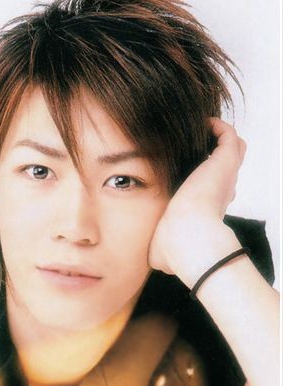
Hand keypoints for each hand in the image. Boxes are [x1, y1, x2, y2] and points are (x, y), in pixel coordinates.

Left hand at [149, 118, 245, 287]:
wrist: (188, 237)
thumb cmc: (174, 248)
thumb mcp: (162, 253)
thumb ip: (159, 254)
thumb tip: (153, 264)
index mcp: (207, 210)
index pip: (211, 191)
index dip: (200, 182)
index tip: (182, 175)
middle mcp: (219, 191)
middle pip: (224, 168)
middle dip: (211, 156)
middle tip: (191, 146)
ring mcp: (223, 175)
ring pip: (232, 149)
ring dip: (218, 138)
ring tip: (198, 130)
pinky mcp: (224, 160)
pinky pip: (227, 134)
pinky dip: (217, 126)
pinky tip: (201, 122)